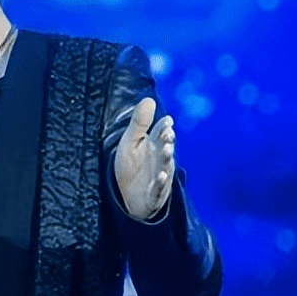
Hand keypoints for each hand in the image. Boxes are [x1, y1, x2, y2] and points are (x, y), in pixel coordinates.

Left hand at [113, 97, 175, 219]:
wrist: (129, 196)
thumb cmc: (132, 165)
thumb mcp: (131, 142)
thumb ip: (139, 123)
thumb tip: (149, 99)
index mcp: (154, 145)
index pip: (160, 133)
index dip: (163, 127)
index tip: (166, 120)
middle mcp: (160, 159)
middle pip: (165, 147)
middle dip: (167, 140)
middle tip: (167, 133)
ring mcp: (159, 176)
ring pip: (165, 165)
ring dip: (166, 158)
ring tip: (166, 149)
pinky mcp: (154, 193)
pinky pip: (158, 187)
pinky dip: (161, 182)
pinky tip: (162, 175)